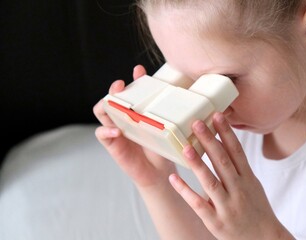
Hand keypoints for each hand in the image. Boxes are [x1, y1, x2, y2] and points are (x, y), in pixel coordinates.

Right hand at [93, 65, 175, 187]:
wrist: (159, 172)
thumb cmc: (163, 149)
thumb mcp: (167, 132)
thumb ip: (170, 119)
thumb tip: (187, 102)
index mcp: (138, 112)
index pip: (134, 91)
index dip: (134, 80)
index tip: (139, 71)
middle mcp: (125, 117)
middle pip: (113, 97)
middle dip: (115, 89)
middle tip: (121, 85)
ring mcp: (116, 128)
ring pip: (102, 111)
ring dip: (105, 104)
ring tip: (114, 102)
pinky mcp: (112, 143)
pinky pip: (102, 134)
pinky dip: (106, 131)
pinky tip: (117, 132)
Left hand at [169, 112, 293, 239]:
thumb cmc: (257, 210)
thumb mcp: (252, 184)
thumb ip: (238, 166)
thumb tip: (223, 143)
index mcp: (247, 179)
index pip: (236, 151)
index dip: (226, 132)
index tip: (217, 115)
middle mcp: (239, 190)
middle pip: (223, 162)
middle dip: (210, 141)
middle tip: (197, 123)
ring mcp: (227, 206)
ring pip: (211, 182)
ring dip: (198, 164)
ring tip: (186, 148)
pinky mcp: (217, 222)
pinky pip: (199, 204)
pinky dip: (186, 191)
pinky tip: (174, 178)